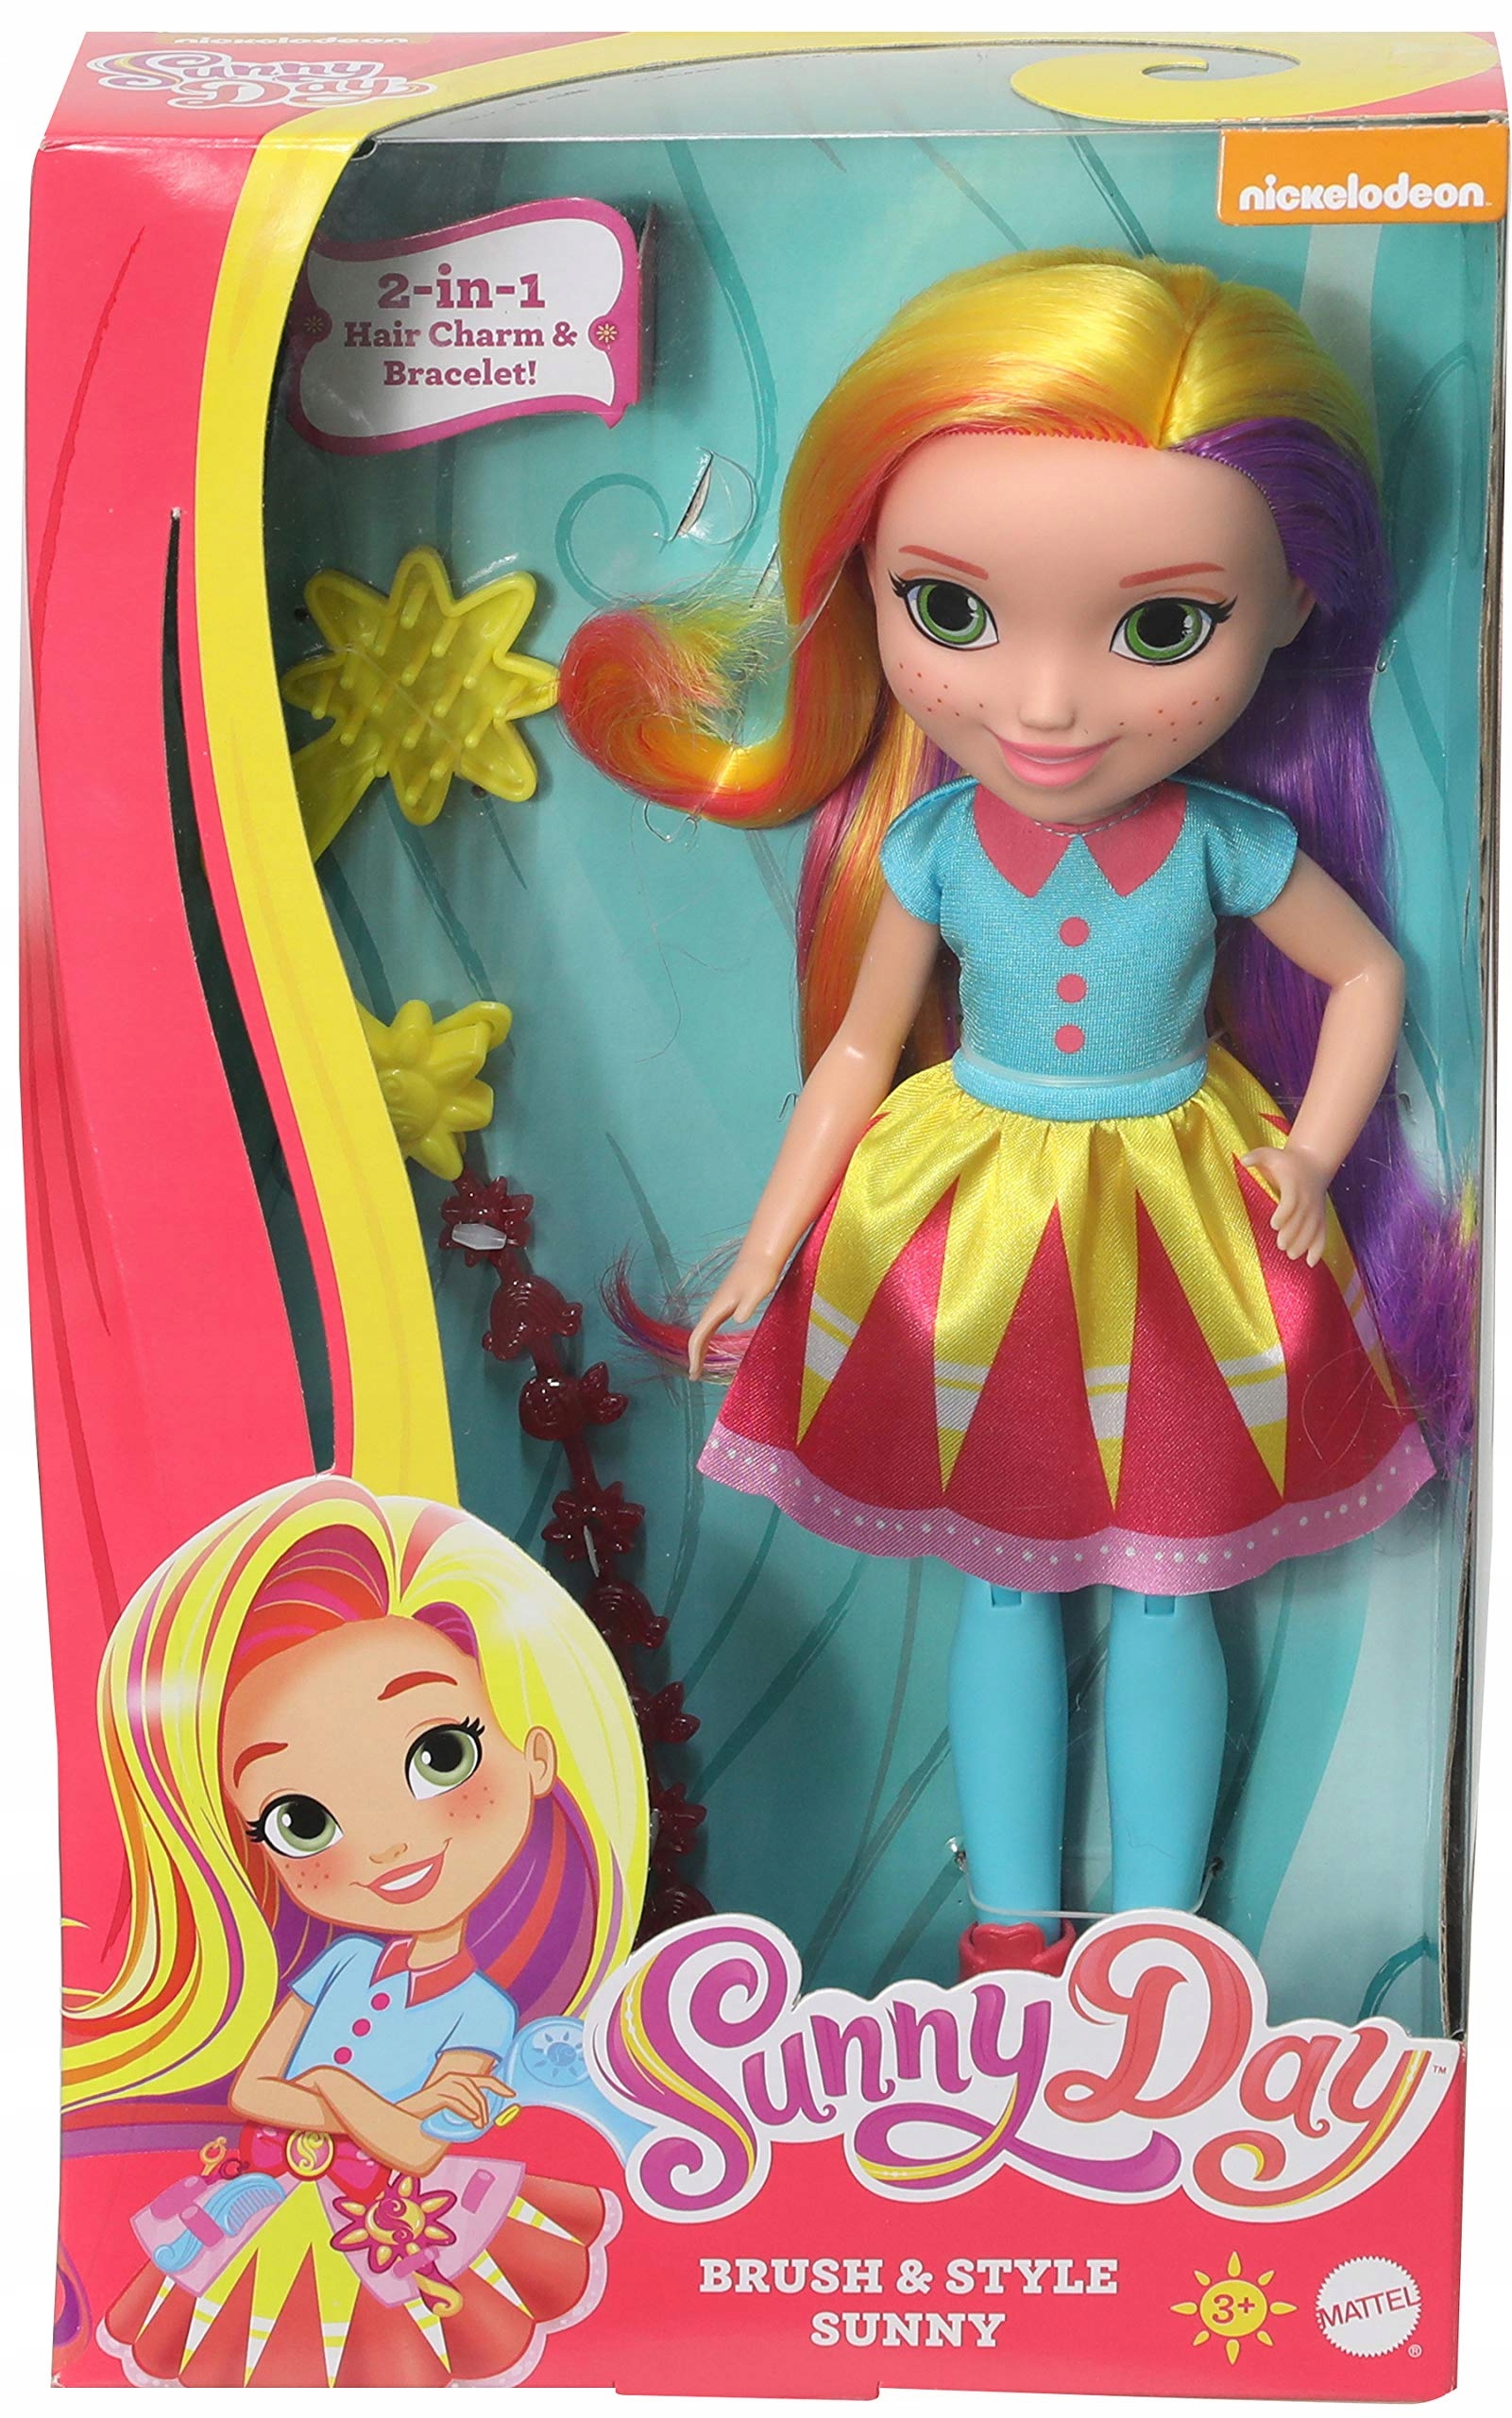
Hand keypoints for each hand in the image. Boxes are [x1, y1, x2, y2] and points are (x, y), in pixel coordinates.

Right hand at [399, 2074, 512, 2130]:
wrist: (407, 2115)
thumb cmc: (432, 2112)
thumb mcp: (453, 2107)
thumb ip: (468, 2108)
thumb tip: (484, 2118)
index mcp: (460, 2079)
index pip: (485, 2080)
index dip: (499, 2085)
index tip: (512, 2094)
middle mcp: (454, 2078)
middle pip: (477, 2088)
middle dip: (484, 2105)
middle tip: (486, 2123)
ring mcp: (444, 2084)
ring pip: (468, 2093)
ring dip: (476, 2110)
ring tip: (479, 2124)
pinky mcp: (436, 2093)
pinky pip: (456, 2100)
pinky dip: (466, 2110)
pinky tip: (470, 2119)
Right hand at [688, 1250, 779, 1377]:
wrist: (761, 1254)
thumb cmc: (761, 1273)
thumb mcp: (757, 1291)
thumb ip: (747, 1306)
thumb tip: (739, 1318)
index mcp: (718, 1307)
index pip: (699, 1337)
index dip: (695, 1357)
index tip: (694, 1374)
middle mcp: (714, 1306)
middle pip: (697, 1335)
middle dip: (694, 1356)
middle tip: (694, 1376)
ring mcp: (719, 1303)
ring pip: (703, 1329)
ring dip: (699, 1347)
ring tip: (699, 1365)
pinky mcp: (726, 1301)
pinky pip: (710, 1324)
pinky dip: (706, 1337)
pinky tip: (711, 1342)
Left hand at [1242, 1143, 1329, 1265]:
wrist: (1313, 1162)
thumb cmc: (1285, 1160)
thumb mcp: (1270, 1153)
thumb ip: (1256, 1156)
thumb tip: (1242, 1159)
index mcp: (1294, 1184)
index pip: (1291, 1201)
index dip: (1284, 1213)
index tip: (1274, 1224)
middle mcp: (1308, 1198)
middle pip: (1302, 1218)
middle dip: (1293, 1233)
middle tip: (1281, 1245)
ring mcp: (1316, 1209)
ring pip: (1313, 1228)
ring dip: (1304, 1243)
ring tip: (1292, 1256)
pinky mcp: (1320, 1216)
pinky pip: (1322, 1233)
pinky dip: (1319, 1248)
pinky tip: (1311, 1263)